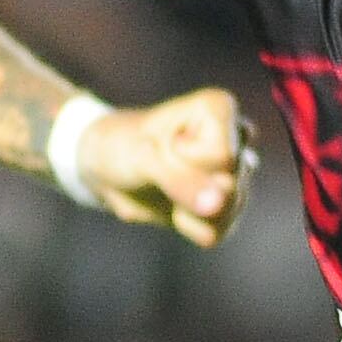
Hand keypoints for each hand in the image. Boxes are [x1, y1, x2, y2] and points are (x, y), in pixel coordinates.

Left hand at [80, 88, 259, 246]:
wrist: (106, 166)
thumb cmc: (124, 147)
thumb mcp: (145, 159)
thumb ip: (183, 179)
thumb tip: (218, 205)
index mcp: (219, 110)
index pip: (222, 157)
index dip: (184, 163)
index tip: (165, 148)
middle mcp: (236, 138)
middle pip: (229, 186)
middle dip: (188, 188)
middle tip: (161, 170)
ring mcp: (235, 173)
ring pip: (227, 211)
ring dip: (187, 209)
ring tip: (166, 186)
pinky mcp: (228, 204)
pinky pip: (217, 230)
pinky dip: (188, 225)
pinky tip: (175, 204)